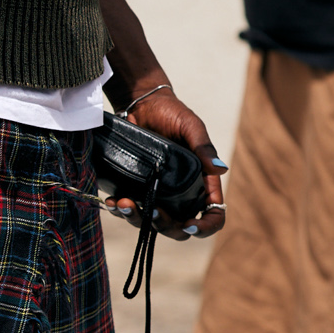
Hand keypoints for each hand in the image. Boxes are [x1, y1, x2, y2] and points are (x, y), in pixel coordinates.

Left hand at [103, 81, 227, 239]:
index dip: (205, 226)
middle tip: (153, 213)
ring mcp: (157, 194)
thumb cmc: (172, 113)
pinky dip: (119, 209)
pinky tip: (112, 201)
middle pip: (179, 228)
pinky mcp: (136, 189)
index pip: (212, 214)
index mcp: (201, 183)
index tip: (189, 225)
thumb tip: (220, 169)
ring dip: (136, 219)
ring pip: (151, 223)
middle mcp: (180, 194)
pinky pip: (128, 209)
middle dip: (166, 227)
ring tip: (123, 203)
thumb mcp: (191, 126)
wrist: (141, 104)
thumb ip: (204, 147)